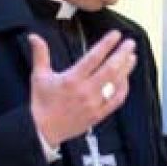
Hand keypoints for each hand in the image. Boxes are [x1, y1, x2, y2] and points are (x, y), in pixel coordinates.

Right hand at [28, 31, 135, 145]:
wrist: (42, 131)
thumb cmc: (40, 103)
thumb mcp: (38, 76)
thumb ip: (40, 54)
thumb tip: (34, 36)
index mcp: (72, 79)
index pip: (94, 57)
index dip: (106, 44)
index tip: (116, 34)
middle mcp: (85, 90)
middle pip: (110, 69)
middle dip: (122, 54)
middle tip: (130, 43)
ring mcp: (94, 103)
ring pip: (116, 84)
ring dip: (126, 69)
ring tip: (132, 57)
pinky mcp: (98, 115)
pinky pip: (116, 100)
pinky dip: (123, 89)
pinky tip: (125, 80)